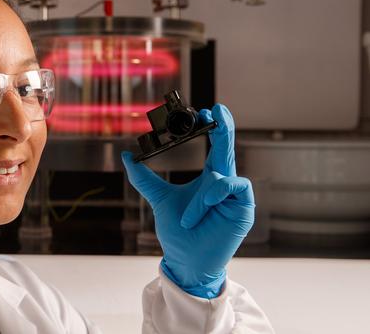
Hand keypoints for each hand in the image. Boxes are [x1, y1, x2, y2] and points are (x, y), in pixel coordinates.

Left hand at [122, 104, 254, 298]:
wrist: (185, 260)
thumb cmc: (177, 231)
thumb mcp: (159, 199)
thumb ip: (144, 178)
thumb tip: (126, 156)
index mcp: (209, 178)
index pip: (215, 146)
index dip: (214, 127)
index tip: (205, 111)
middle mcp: (224, 183)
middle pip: (228, 148)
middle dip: (225, 128)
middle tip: (217, 110)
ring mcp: (236, 196)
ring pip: (222, 175)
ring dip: (202, 195)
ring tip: (188, 218)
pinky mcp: (244, 209)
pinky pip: (232, 187)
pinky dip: (212, 196)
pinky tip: (200, 211)